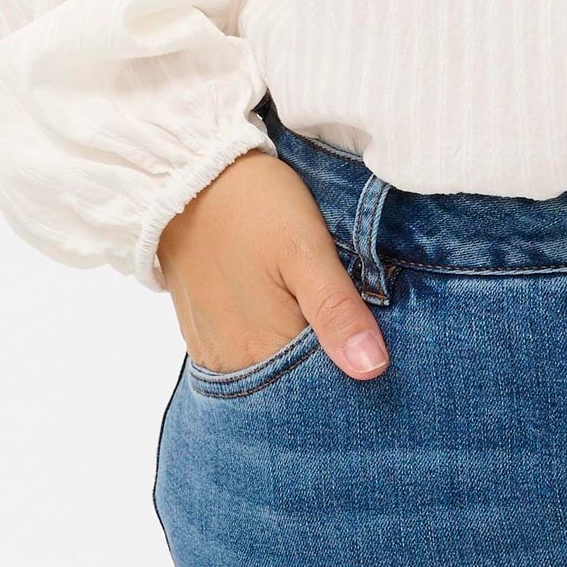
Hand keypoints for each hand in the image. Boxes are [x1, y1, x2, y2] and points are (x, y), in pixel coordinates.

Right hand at [156, 148, 388, 378]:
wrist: (189, 175)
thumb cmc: (255, 206)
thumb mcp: (307, 249)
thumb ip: (337, 310)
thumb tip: (372, 368)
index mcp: (263, 349)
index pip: (320, 391)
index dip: (352, 371)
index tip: (376, 349)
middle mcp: (232, 364)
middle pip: (292, 386)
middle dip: (325, 364)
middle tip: (351, 324)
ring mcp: (212, 351)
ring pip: (268, 371)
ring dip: (296, 354)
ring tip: (318, 315)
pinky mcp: (200, 333)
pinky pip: (243, 357)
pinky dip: (269, 343)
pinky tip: (286, 313)